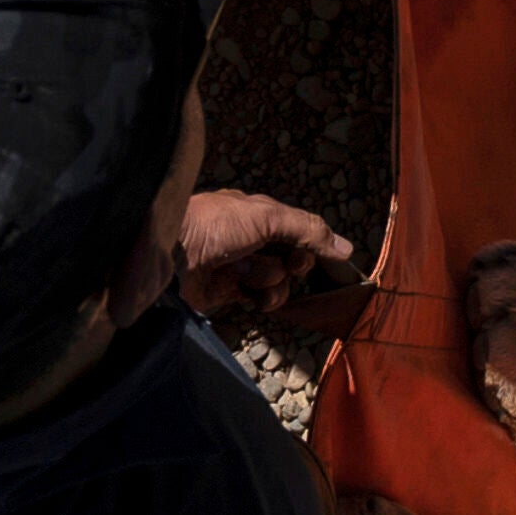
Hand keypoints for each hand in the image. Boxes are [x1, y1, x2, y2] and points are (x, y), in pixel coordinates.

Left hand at [175, 189, 361, 326]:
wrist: (169, 253)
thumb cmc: (215, 224)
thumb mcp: (267, 216)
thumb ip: (308, 230)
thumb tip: (346, 249)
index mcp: (257, 214)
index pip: (298, 232)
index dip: (309, 245)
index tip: (310, 253)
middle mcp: (250, 240)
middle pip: (292, 260)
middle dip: (289, 265)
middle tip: (281, 263)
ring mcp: (239, 267)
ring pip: (278, 282)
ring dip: (268, 280)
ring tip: (245, 275)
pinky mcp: (228, 293)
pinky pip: (259, 300)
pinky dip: (257, 298)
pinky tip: (242, 292)